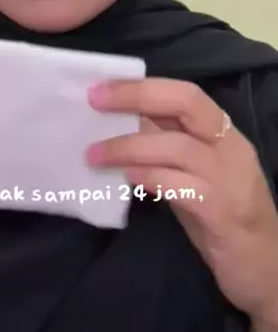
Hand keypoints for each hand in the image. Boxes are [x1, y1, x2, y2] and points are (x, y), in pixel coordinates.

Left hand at [86, 77, 277, 323]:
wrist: (266, 268)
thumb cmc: (223, 215)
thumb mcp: (194, 173)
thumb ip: (166, 146)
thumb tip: (120, 123)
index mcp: (223, 132)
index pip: (185, 93)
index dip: (142, 86)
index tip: (101, 88)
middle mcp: (230, 147)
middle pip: (186, 103)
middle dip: (137, 97)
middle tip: (95, 102)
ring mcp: (230, 179)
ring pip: (178, 147)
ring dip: (130, 146)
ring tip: (94, 153)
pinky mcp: (223, 213)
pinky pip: (182, 187)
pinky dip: (151, 178)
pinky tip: (127, 179)